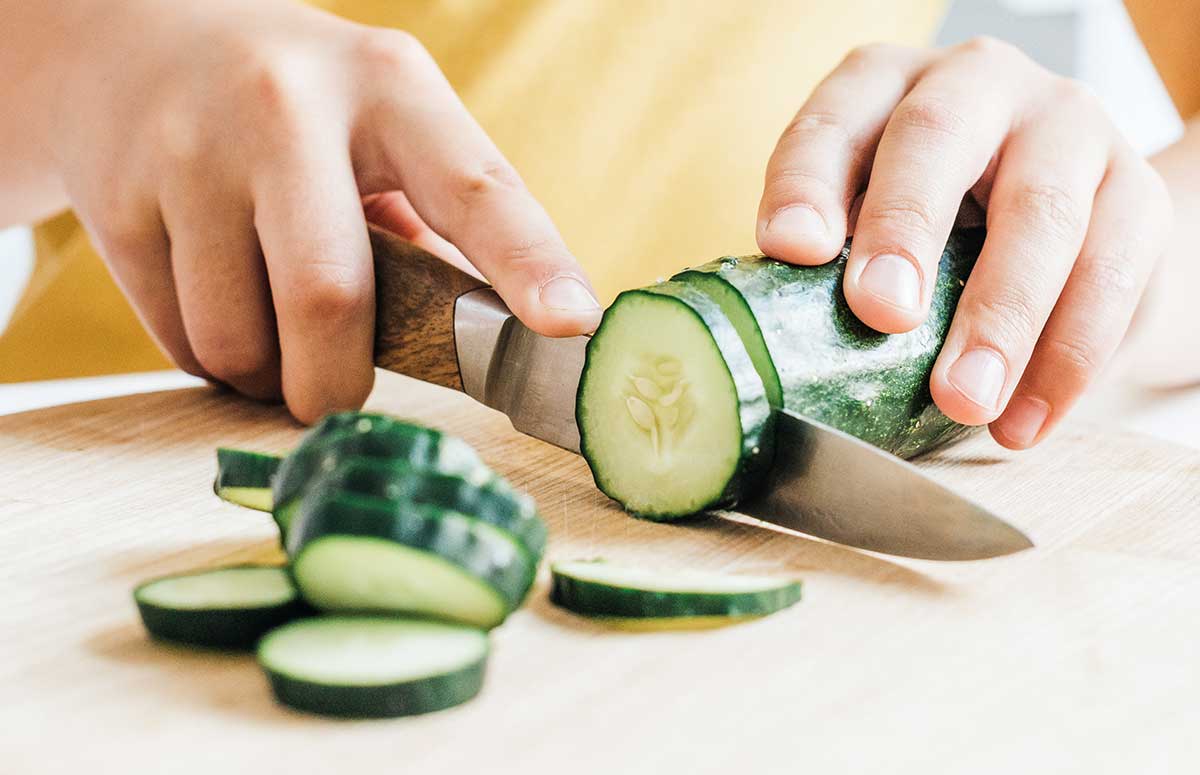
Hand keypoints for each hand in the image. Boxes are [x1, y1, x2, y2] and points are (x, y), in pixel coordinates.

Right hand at [51, 0, 599, 421]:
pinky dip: (214, 360)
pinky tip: (218, 303)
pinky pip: (180, 342)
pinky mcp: (114, 198)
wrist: (131, 44)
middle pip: (327, 296)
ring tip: (274, 334)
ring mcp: (187, 149)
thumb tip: (497, 338)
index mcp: (388, 87)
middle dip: (338, 383)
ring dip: (267, 377)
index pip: (473, 186)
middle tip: (337, 398)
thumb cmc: (297, 109)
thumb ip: (435, 220)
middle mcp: (284, 106)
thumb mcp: (380, 122)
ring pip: (239, 340)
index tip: (572, 325)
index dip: (528, 262)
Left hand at [756, 38, 1171, 448]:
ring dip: (999, 316)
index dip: (807, 182)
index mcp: (886, 86)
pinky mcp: (1137, 189)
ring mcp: (1067, 126)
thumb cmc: (934, 232)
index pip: (835, 120)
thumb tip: (785, 346)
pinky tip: (1022, 420)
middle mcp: (977, 83)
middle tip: (882, 314)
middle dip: (905, 227)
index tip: (792, 248)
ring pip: (1042, 210)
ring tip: (962, 401)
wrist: (1069, 224)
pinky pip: (1114, 272)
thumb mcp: (870, 224)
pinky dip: (1066, 359)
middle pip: (937, 135)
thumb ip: (834, 263)